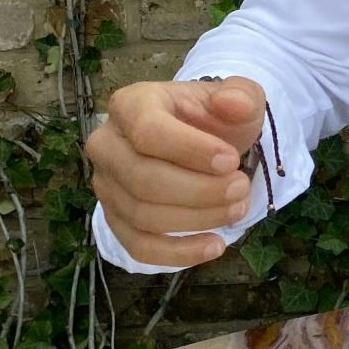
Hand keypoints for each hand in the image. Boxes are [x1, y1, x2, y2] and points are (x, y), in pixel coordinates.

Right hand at [86, 77, 265, 267]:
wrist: (205, 141)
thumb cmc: (214, 118)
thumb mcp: (237, 98)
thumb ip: (242, 96)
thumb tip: (235, 103)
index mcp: (131, 105)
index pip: (148, 132)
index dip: (191, 151)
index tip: (231, 161)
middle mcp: (107, 144)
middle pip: (142, 179)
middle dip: (199, 190)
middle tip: (242, 188)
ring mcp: (106, 184)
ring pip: (142, 215)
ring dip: (196, 219)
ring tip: (237, 209)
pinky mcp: (116, 218)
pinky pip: (138, 246)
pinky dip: (177, 253)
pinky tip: (214, 246)